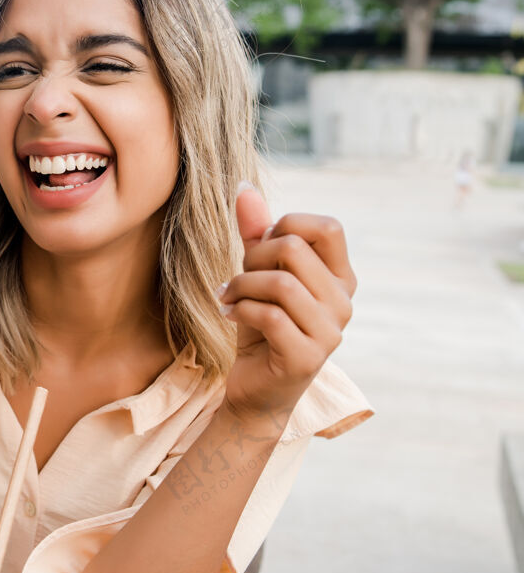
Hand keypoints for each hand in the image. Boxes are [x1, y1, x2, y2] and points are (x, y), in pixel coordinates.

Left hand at [218, 184, 356, 429]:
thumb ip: (257, 232)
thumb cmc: (261, 326)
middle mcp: (344, 303)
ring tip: (227, 297)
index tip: (260, 247)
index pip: (328, 227)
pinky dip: (241, 310)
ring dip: (241, 285)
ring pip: (281, 283)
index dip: (285, 225)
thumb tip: (244, 186)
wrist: (255, 387)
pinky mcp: (307, 357)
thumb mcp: (258, 275)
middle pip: (295, 249)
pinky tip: (230, 314)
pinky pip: (270, 316)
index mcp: (341, 277)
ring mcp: (330, 333)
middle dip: (253, 258)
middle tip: (237, 278)